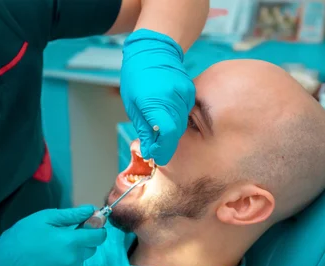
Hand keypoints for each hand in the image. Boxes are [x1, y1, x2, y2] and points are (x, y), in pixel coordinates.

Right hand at [0, 205, 106, 265]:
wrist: (5, 261)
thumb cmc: (24, 235)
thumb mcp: (46, 218)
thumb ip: (72, 215)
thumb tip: (92, 211)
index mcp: (71, 242)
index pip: (100, 236)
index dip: (97, 229)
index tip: (87, 225)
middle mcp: (73, 260)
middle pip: (91, 249)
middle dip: (83, 241)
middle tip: (63, 237)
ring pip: (80, 261)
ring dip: (73, 254)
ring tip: (52, 250)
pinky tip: (49, 262)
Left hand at [120, 29, 195, 164]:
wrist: (152, 50)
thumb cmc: (137, 77)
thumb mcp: (134, 105)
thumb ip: (145, 129)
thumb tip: (151, 151)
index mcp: (156, 101)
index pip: (167, 134)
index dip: (163, 149)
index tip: (157, 156)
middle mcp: (174, 97)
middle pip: (176, 132)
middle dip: (166, 144)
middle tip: (156, 150)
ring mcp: (185, 94)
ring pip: (183, 124)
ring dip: (172, 133)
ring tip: (159, 134)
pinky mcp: (191, 92)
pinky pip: (186, 114)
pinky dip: (177, 121)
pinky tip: (167, 120)